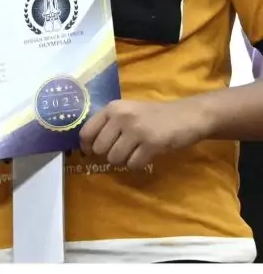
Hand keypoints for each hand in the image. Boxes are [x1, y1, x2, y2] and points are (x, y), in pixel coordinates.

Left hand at [79, 98, 210, 170]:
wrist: (187, 116)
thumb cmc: (155, 115)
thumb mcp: (128, 112)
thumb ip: (109, 124)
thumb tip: (87, 147)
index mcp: (113, 108)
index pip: (87, 132)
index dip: (86, 147)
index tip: (91, 153)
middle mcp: (122, 117)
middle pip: (100, 149)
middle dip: (110, 154)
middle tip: (124, 150)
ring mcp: (136, 130)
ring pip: (115, 159)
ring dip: (124, 160)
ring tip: (136, 151)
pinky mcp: (151, 144)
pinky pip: (133, 165)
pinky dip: (138, 164)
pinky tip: (147, 154)